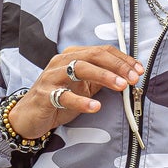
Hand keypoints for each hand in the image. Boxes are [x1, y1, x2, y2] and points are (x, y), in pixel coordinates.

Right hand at [6, 44, 144, 140]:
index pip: (101, 51)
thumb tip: (128, 78)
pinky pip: (64, 96)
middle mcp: (61, 61)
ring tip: (121, 86)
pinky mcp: (45, 95)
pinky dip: (81, 101)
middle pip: (93, 56)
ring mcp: (52, 77)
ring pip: (79, 69)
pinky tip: (95, 106)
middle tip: (133, 78)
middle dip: (117, 66)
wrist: (29, 116)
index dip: (122, 59)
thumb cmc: (58, 99)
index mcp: (72, 56)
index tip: (138, 70)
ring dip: (103, 76)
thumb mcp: (83, 86)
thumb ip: (101, 80)